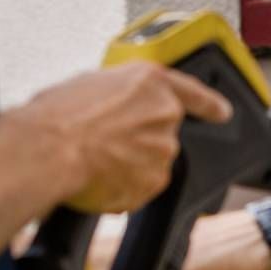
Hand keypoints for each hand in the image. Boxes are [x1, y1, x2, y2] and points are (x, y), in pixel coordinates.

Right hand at [22, 63, 232, 213]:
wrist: (48, 150)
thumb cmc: (57, 115)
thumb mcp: (89, 84)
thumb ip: (119, 95)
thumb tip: (117, 108)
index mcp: (151, 83)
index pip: (194, 93)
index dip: (210, 104)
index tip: (222, 112)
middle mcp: (165, 114)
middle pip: (160, 133)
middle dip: (136, 141)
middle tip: (100, 142)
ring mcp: (163, 149)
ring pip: (150, 161)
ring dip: (128, 164)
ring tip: (92, 159)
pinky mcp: (155, 180)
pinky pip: (140, 186)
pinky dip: (122, 187)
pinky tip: (96, 178)